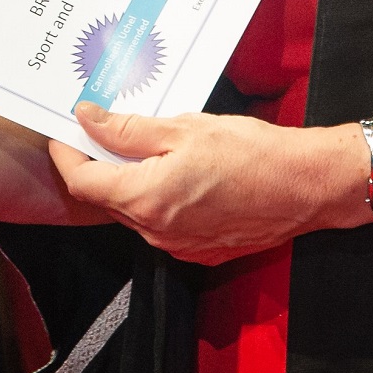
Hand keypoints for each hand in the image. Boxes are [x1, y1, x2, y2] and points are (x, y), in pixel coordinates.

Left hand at [45, 104, 366, 264]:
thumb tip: (89, 120)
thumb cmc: (253, 152)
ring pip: (136, 213)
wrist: (307, 186)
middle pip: (107, 199)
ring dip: (130, 183)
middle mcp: (157, 231)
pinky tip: (177, 173)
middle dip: (99, 166)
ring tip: (144, 146)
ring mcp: (180, 246)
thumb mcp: (184, 128)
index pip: (83, 183)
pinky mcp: (201, 251)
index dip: (67, 155)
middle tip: (102, 129)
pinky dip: (159, 199)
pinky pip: (164, 225)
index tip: (65, 132)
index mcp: (146, 198)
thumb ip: (128, 130)